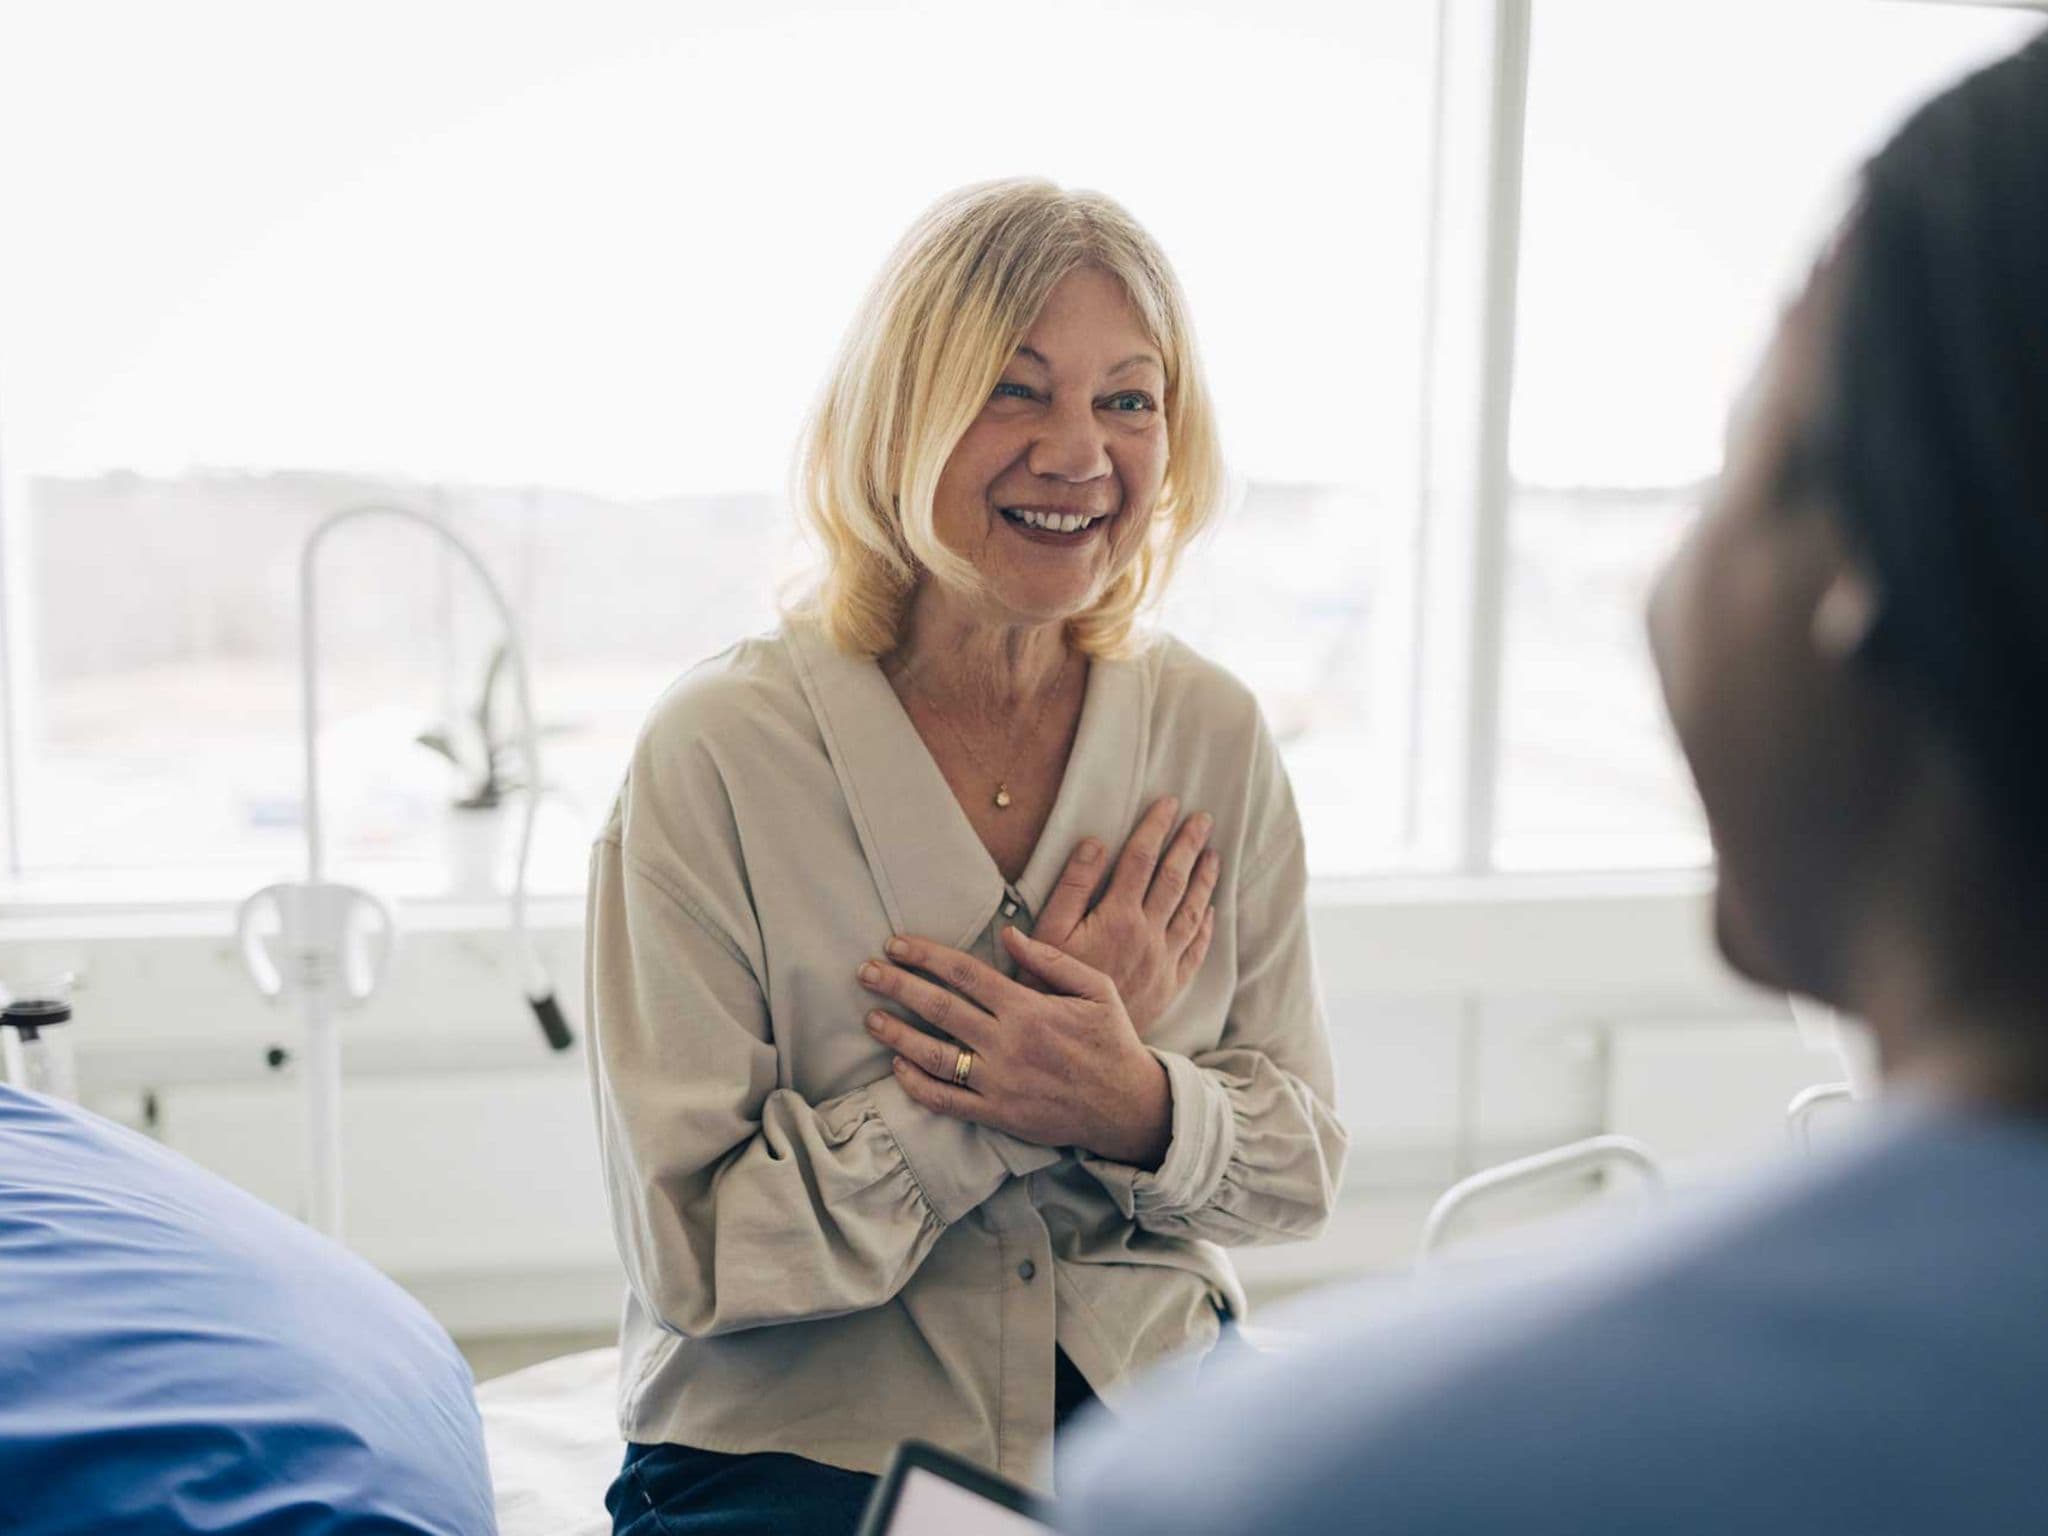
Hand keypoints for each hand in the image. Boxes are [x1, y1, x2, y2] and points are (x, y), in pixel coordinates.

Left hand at [857, 927, 1172, 1169]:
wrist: (1127, 1107)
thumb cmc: (1112, 1041)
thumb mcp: (1096, 989)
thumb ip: (1051, 959)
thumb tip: (1009, 932)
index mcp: (1029, 1008)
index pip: (964, 973)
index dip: (925, 955)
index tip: (895, 943)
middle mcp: (1008, 1044)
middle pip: (939, 1008)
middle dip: (897, 986)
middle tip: (865, 971)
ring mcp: (999, 1082)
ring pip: (934, 1056)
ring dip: (897, 1035)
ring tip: (870, 1018)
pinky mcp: (997, 1114)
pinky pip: (946, 1101)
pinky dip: (917, 1085)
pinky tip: (898, 1067)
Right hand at [1032, 795, 1219, 1031]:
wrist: (1075, 1044)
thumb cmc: (1049, 986)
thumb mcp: (1050, 931)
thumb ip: (1072, 885)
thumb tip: (1096, 843)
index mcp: (1118, 916)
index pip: (1142, 859)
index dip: (1156, 828)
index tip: (1168, 803)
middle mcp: (1148, 935)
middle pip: (1174, 879)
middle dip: (1189, 845)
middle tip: (1203, 818)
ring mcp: (1162, 962)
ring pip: (1192, 911)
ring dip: (1204, 880)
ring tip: (1214, 855)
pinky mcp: (1168, 986)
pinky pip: (1195, 950)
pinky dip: (1205, 927)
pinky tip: (1209, 911)